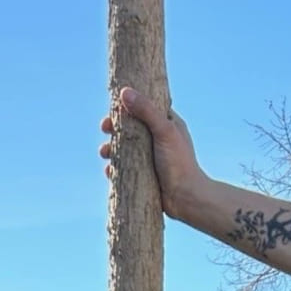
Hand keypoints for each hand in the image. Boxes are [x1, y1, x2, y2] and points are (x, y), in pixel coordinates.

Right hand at [99, 87, 205, 215]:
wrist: (186, 199)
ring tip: (104, 153)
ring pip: (125, 150)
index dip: (129, 106)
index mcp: (168, 125)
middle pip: (131, 129)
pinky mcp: (145, 176)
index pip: (146, 109)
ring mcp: (151, 159)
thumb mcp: (164, 131)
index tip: (114, 107)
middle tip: (105, 128)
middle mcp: (159, 140)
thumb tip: (125, 92)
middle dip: (115, 129)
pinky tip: (110, 171)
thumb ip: (146, 110)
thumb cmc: (179, 163)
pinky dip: (115, 169)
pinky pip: (125, 170)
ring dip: (111, 149)